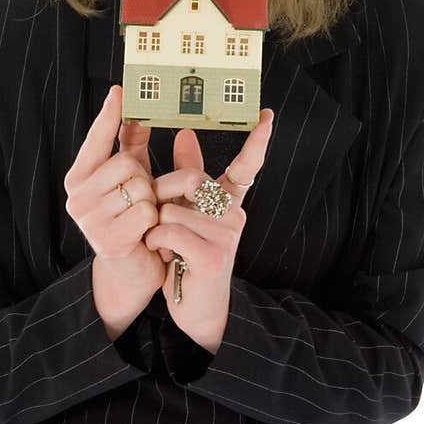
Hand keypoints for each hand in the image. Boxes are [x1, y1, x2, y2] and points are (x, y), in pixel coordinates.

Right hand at [64, 85, 165, 325]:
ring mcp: (88, 220)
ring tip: (144, 218)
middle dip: (145, 179)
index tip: (120, 90)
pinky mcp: (106, 241)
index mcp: (79, 178)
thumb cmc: (132, 219)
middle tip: (143, 199)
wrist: (132, 269)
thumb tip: (136, 112)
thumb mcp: (131, 181)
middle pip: (126, 164)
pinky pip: (144, 212)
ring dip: (151, 203)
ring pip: (138, 188)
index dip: (108, 116)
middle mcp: (76, 197)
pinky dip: (153, 221)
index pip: (95, 140)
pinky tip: (146, 233)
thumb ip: (130, 148)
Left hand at [142, 109, 274, 350]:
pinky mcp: (212, 254)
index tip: (265, 115)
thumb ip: (188, 176)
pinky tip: (167, 257)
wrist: (197, 309)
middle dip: (162, 199)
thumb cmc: (189, 259)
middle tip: (161, 225)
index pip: (247, 167)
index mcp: (229, 203)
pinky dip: (157, 243)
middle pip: (188, 181)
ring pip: (171, 209)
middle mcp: (234, 215)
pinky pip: (169, 230)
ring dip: (157, 230)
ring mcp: (226, 234)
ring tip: (169, 249)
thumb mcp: (186, 214)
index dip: (256, 141)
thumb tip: (186, 132)